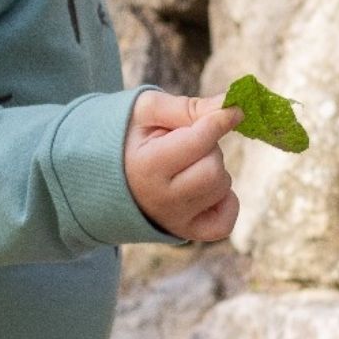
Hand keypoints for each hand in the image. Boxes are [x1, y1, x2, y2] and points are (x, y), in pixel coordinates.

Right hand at [124, 91, 241, 241]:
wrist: (105, 174)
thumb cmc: (131, 137)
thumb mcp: (148, 111)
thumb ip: (188, 107)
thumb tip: (230, 106)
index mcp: (146, 165)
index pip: (199, 142)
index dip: (220, 121)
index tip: (232, 110)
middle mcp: (160, 199)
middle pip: (214, 169)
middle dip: (210, 149)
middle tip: (189, 144)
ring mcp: (173, 220)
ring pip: (221, 190)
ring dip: (216, 171)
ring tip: (190, 164)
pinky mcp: (185, 232)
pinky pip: (225, 222)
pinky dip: (225, 202)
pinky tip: (206, 188)